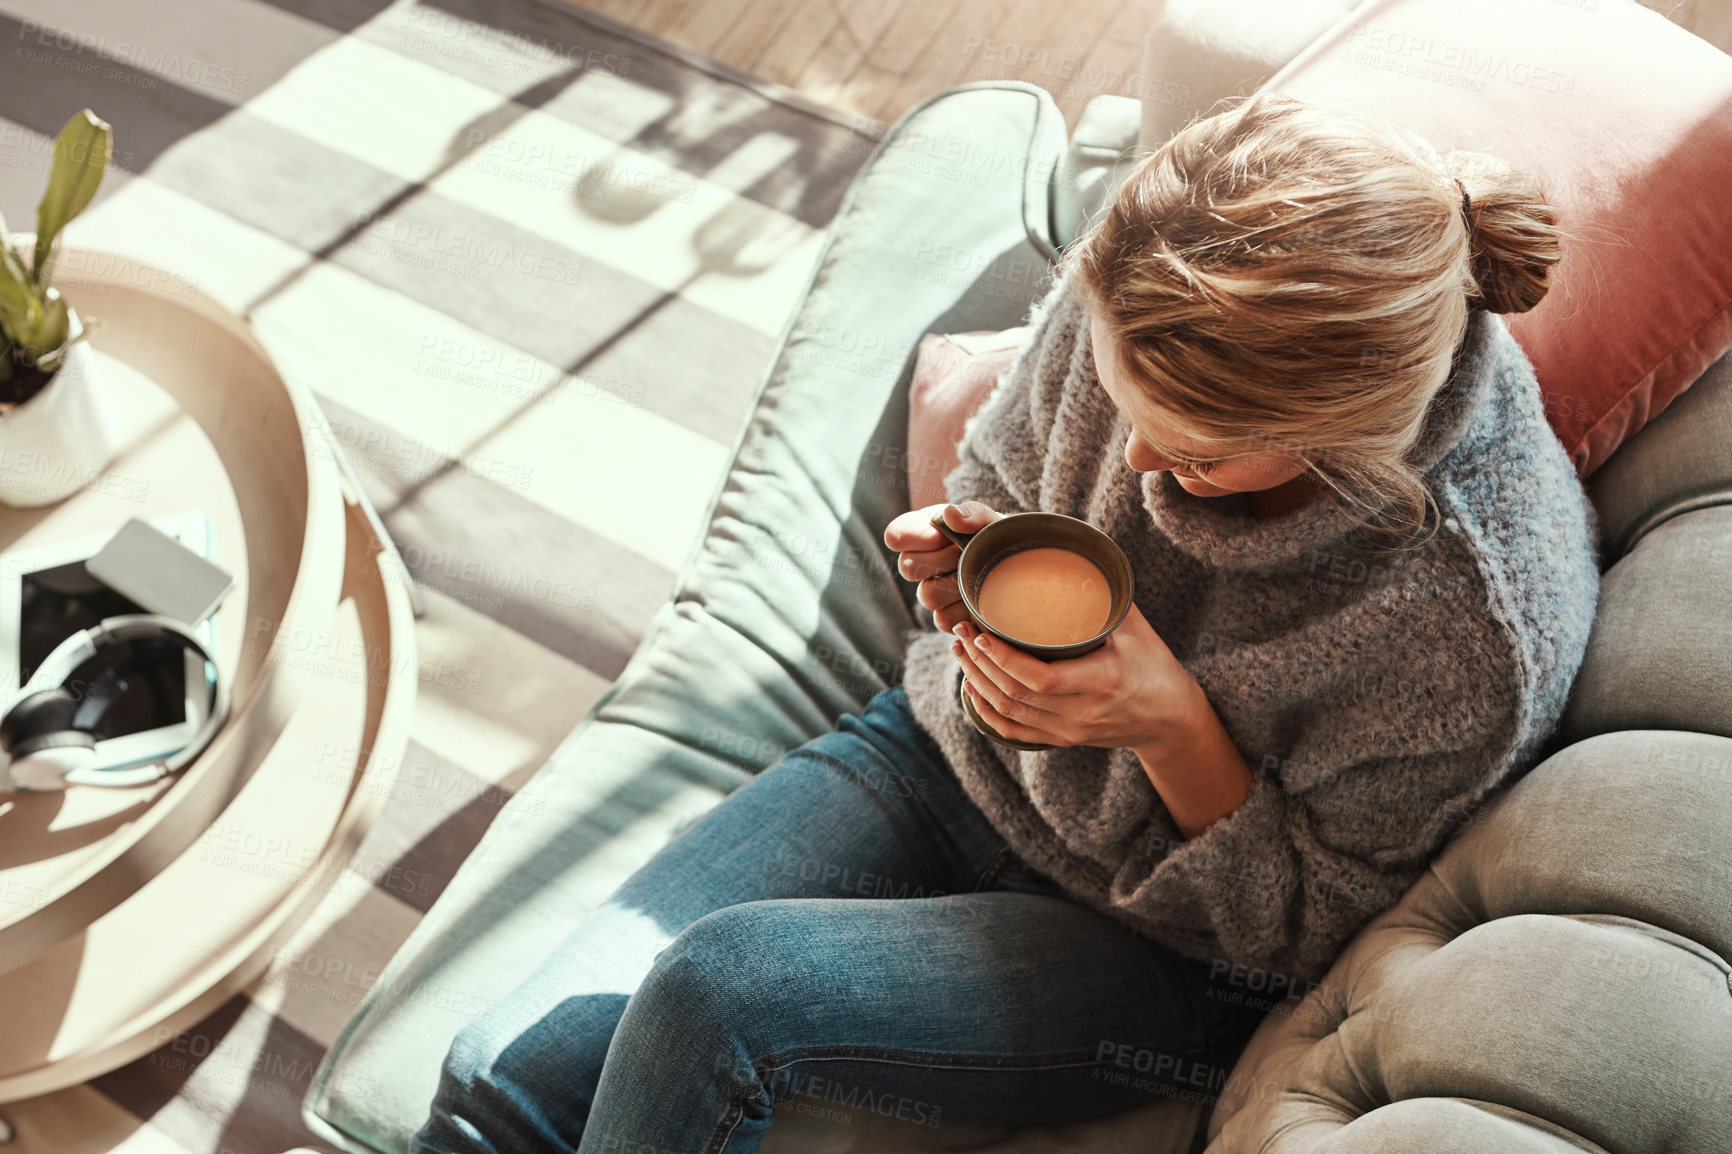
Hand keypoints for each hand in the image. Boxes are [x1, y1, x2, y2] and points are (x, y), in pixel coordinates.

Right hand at [883, 500, 1003, 635]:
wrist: (1021, 570)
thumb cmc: (1001, 540)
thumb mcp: (993, 521)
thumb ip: (973, 513)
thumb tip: (950, 514)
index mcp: (925, 532)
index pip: (896, 535)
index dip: (913, 536)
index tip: (939, 536)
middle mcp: (922, 563)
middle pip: (908, 567)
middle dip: (941, 559)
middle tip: (965, 554)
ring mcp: (932, 592)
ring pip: (927, 595)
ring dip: (955, 585)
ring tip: (977, 575)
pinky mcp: (948, 618)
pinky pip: (944, 620)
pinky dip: (965, 610)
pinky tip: (979, 598)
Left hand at [948, 603, 1206, 753]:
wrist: (1170, 719)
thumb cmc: (1154, 665)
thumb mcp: (1136, 627)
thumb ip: (1103, 596)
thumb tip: (1069, 552)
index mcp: (1101, 683)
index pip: (1040, 679)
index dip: (1003, 658)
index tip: (980, 632)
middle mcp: (1081, 714)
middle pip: (1015, 694)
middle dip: (980, 662)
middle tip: (961, 629)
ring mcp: (1069, 732)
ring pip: (1008, 712)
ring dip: (977, 681)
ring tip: (960, 650)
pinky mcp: (1061, 740)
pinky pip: (1013, 731)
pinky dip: (986, 710)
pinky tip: (973, 686)